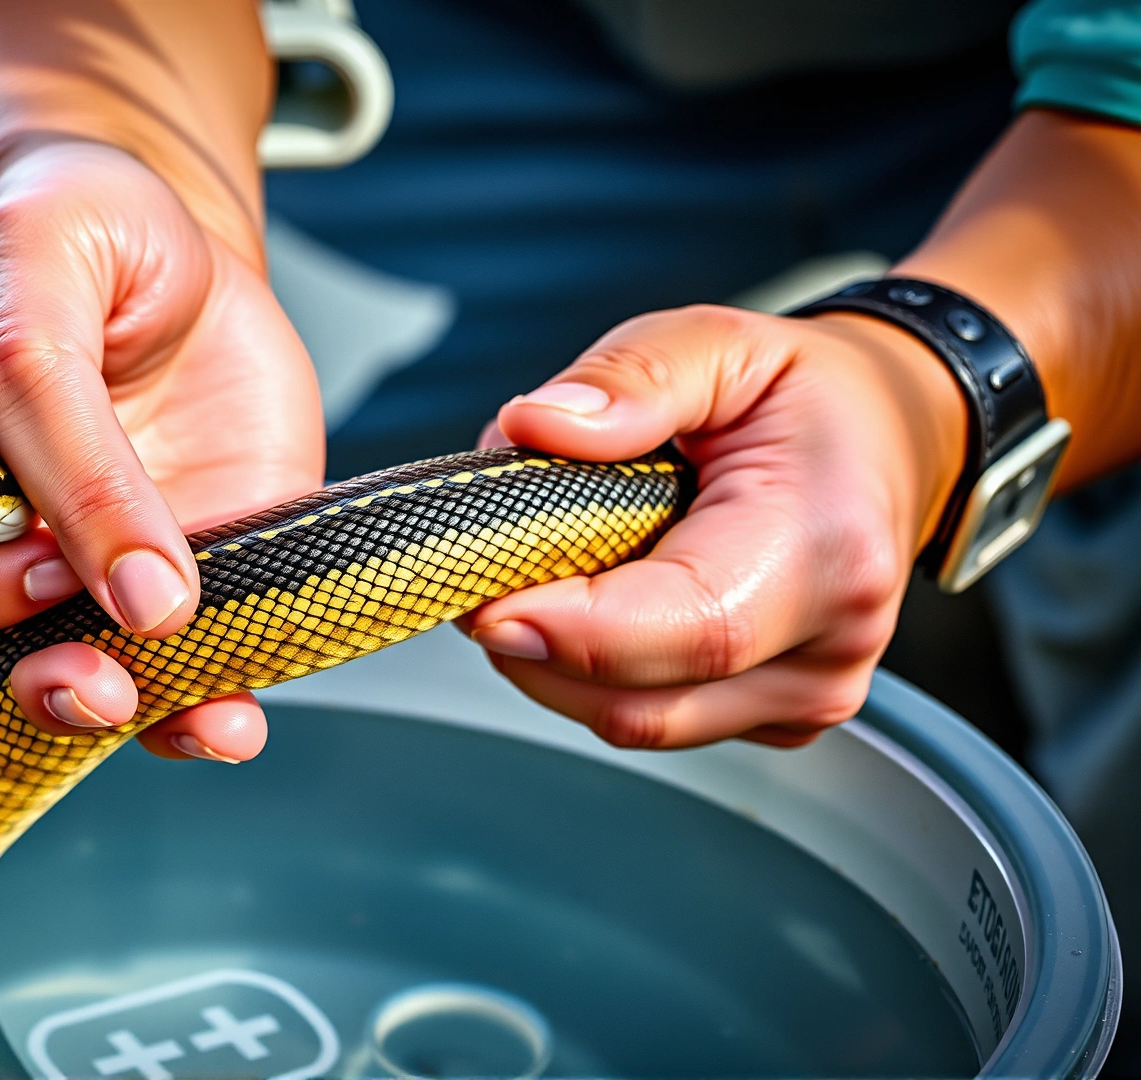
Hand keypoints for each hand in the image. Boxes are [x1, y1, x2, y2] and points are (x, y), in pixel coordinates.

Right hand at [0, 140, 322, 761]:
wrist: (172, 243)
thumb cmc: (72, 229)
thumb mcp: (40, 271)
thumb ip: (53, 407)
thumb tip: (126, 586)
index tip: (48, 562)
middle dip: (31, 667)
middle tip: (104, 660)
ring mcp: (66, 566)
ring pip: (60, 678)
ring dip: (120, 710)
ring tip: (180, 711)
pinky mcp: (160, 586)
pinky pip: (166, 682)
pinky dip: (199, 715)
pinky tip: (230, 716)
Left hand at [459, 303, 965, 747]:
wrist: (888, 437)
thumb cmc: (803, 396)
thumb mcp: (717, 342)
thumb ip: (629, 379)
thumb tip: (537, 426)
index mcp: (828, 545)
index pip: (687, 629)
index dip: (570, 631)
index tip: (482, 600)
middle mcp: (831, 642)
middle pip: (642, 700)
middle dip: (536, 644)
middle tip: (485, 567)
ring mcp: (809, 695)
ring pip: (634, 720)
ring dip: (557, 661)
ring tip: (548, 568)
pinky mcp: (775, 717)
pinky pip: (653, 717)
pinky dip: (596, 672)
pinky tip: (598, 600)